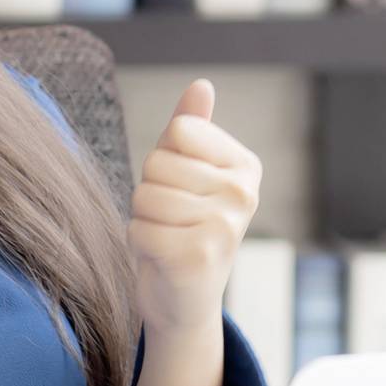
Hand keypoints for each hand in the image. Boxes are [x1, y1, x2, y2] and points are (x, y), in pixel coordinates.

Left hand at [130, 79, 261, 338]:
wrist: (184, 301)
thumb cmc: (181, 227)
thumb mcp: (186, 172)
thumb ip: (192, 129)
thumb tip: (202, 85)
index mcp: (246, 167)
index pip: (179, 130)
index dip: (165, 158)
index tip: (183, 189)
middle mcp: (244, 194)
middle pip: (158, 163)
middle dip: (150, 192)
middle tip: (172, 221)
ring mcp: (225, 227)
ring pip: (146, 196)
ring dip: (144, 220)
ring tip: (167, 238)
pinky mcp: (198, 257)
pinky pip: (139, 229)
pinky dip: (139, 245)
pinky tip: (162, 259)